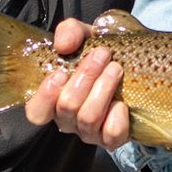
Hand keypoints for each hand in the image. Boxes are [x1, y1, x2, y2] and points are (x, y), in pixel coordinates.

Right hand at [22, 17, 131, 148]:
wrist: (135, 65)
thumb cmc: (100, 53)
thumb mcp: (85, 35)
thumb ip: (70, 32)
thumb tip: (64, 45)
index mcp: (54, 99)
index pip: (36, 112)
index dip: (45, 96)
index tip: (61, 72)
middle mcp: (68, 119)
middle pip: (67, 106)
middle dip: (86, 77)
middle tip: (103, 55)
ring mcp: (89, 132)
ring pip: (88, 118)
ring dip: (103, 89)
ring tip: (116, 68)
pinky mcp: (111, 139)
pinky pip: (111, 135)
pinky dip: (117, 117)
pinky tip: (122, 102)